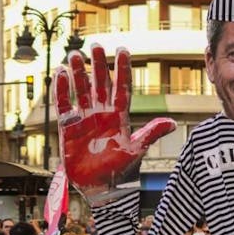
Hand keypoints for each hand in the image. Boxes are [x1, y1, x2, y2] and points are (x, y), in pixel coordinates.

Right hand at [55, 45, 176, 205]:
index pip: (121, 88)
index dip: (122, 70)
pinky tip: (61, 74)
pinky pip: (64, 105)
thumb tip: (172, 122)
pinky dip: (62, 90)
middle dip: (98, 66)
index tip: (122, 50)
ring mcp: (84, 120)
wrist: (101, 188)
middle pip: (100, 85)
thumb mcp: (137, 150)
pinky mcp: (68, 128)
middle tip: (96, 46)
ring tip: (77, 55)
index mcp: (119, 117)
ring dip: (79, 74)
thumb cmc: (121, 171)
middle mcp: (102, 115)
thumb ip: (151, 133)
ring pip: (81, 91)